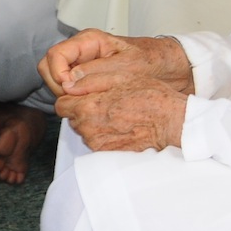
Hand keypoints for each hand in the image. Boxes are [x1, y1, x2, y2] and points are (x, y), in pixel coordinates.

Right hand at [39, 29, 192, 100]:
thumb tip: (68, 82)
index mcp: (89, 41)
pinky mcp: (89, 82)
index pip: (55, 54)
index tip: (67, 89)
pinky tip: (89, 107)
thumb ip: (96, 72)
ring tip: (84, 104)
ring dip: (64, 95)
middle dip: (56, 85)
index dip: (57, 73)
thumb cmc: (153, 62)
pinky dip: (74, 100)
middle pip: (50, 67)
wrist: (172, 70)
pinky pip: (71, 91)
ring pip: (57, 81)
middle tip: (74, 99)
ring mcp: (84, 67)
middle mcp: (83, 53)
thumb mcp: (127, 66)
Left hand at [56, 83, 185, 153]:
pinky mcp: (107, 153)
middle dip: (82, 108)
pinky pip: (96, 140)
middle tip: (105, 100)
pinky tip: (120, 124)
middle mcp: (89, 129)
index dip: (72, 96)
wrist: (170, 122)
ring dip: (93, 121)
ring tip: (115, 112)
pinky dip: (103, 132)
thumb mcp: (119, 77)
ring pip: (84, 129)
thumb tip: (69, 85)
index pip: (61, 104)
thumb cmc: (149, 97)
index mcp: (88, 108)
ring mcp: (98, 143)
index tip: (84, 93)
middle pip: (72, 117)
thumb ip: (89, 80)